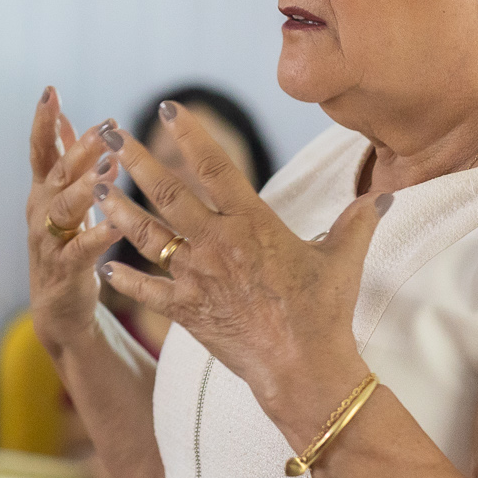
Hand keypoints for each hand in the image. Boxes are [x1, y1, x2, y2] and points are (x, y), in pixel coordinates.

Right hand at [25, 89, 125, 353]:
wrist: (59, 306)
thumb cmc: (66, 244)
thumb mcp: (63, 198)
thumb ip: (64, 160)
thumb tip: (66, 117)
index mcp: (43, 191)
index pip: (40, 149)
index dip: (43, 121)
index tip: (51, 91)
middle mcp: (41, 211)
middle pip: (56, 174)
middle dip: (78, 149)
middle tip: (103, 128)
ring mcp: (49, 241)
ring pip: (65, 209)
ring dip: (86, 188)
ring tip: (109, 171)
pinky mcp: (65, 270)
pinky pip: (80, 251)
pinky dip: (97, 237)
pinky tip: (116, 226)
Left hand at [95, 101, 389, 443]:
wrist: (303, 368)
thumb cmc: (324, 313)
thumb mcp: (342, 261)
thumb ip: (356, 222)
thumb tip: (384, 196)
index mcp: (252, 223)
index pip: (217, 167)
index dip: (192, 135)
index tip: (170, 108)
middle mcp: (217, 243)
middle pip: (167, 193)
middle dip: (135, 160)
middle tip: (109, 134)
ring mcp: (196, 276)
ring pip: (146, 235)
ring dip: (116, 210)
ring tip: (93, 189)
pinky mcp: (185, 310)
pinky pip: (147, 290)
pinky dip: (123, 278)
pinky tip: (102, 264)